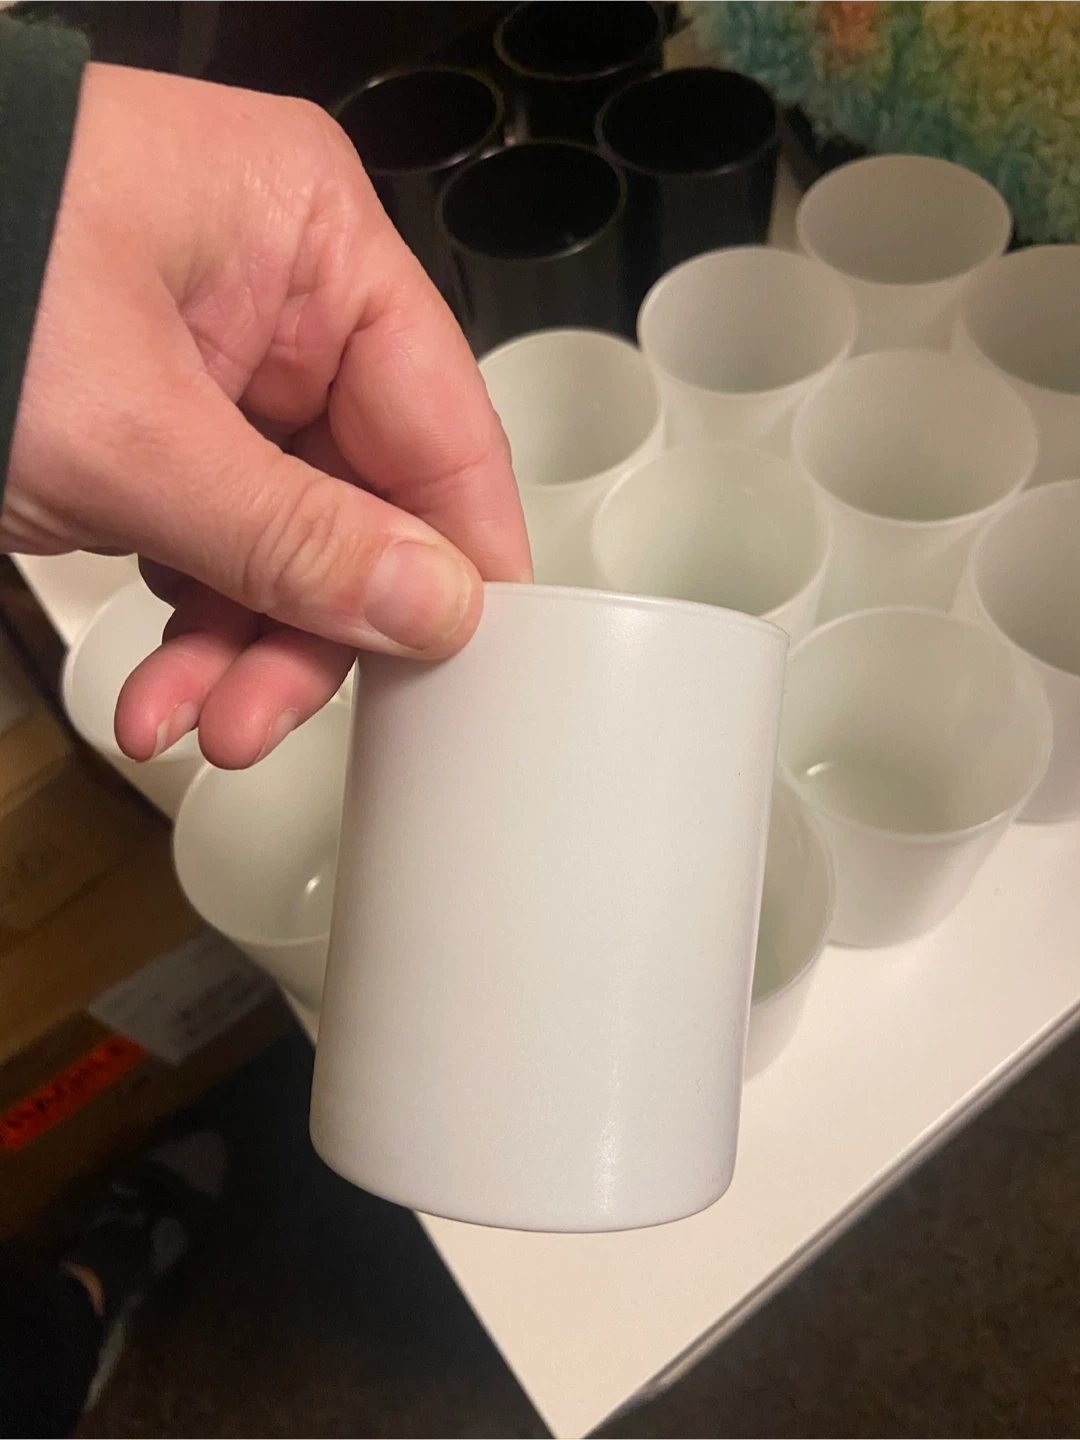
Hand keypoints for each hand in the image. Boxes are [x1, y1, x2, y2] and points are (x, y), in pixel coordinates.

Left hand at [6, 63, 529, 766]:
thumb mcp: (128, 436)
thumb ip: (295, 536)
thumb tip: (435, 605)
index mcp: (312, 241)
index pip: (442, 424)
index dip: (461, 558)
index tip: (467, 667)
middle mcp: (280, 295)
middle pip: (360, 501)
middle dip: (305, 630)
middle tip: (263, 722)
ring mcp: (216, 359)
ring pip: (287, 537)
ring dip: (237, 647)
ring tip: (186, 721)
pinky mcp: (157, 415)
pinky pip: (214, 535)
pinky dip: (188, 620)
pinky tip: (156, 687)